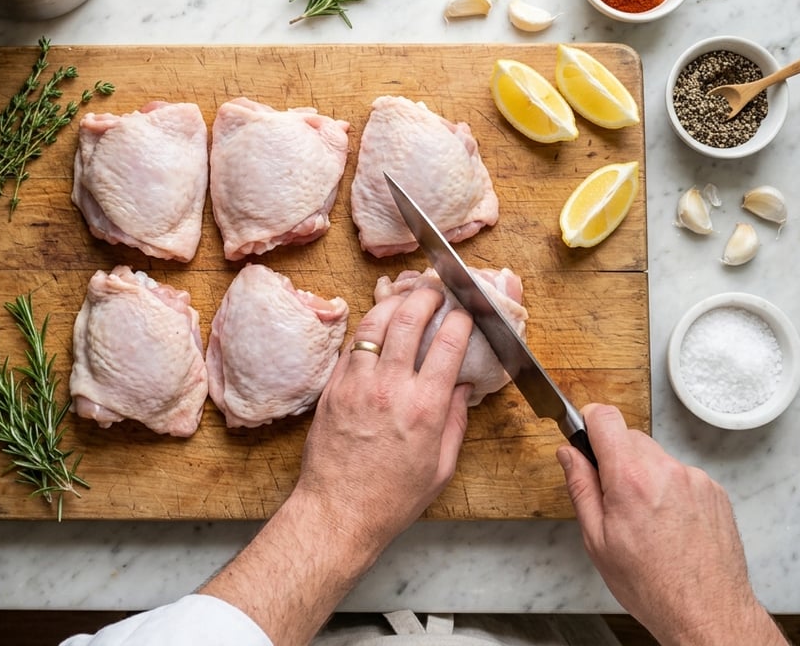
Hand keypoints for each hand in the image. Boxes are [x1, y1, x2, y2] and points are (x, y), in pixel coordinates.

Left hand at [199, 287, 471, 645]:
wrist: (338, 512)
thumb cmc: (392, 498)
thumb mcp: (441, 466)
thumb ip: (455, 420)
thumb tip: (463, 386)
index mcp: (425, 407)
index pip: (447, 343)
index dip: (461, 318)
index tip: (467, 310)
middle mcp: (390, 388)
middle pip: (409, 320)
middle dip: (427, 295)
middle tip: (436, 287)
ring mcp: (357, 384)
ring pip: (375, 324)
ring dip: (394, 301)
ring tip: (407, 293)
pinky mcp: (333, 388)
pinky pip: (351, 345)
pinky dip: (367, 326)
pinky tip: (377, 321)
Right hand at [558, 404, 786, 645]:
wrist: (706, 612)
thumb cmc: (651, 584)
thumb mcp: (597, 540)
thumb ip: (580, 486)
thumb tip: (568, 454)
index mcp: (630, 478)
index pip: (605, 417)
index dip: (589, 421)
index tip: (585, 435)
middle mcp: (665, 470)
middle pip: (630, 437)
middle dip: (615, 458)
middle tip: (613, 497)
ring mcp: (695, 479)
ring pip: (656, 457)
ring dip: (644, 475)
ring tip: (646, 519)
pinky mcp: (714, 491)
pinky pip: (681, 475)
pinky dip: (670, 490)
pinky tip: (669, 524)